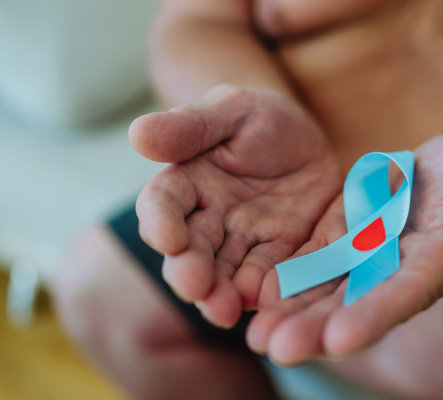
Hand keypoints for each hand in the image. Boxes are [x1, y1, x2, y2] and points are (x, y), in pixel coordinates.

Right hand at [130, 85, 341, 327]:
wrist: (305, 139)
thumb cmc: (261, 117)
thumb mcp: (232, 108)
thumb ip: (190, 125)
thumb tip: (137, 133)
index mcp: (187, 183)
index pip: (163, 205)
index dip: (160, 223)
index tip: (167, 239)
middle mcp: (209, 219)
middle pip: (191, 251)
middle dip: (189, 271)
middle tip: (194, 288)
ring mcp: (243, 241)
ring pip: (225, 273)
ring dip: (221, 294)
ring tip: (224, 311)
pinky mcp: (278, 253)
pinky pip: (271, 274)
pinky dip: (266, 290)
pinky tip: (268, 301)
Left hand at [247, 133, 442, 364]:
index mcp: (435, 263)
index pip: (405, 294)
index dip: (375, 314)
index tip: (341, 338)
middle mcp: (395, 272)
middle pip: (355, 305)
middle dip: (317, 327)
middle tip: (276, 348)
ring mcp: (365, 260)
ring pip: (325, 291)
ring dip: (291, 314)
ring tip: (255, 337)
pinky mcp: (341, 241)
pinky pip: (311, 264)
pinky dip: (286, 281)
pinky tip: (254, 296)